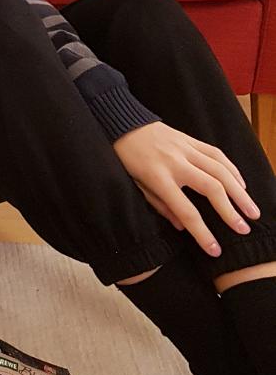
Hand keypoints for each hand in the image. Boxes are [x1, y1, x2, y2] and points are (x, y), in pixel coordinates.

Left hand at [113, 121, 258, 255]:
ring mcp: (185, 149)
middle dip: (230, 211)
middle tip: (244, 230)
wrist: (122, 124)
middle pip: (211, 188)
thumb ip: (160, 206)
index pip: (185, 211)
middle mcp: (175, 162)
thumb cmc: (127, 158)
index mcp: (158, 178)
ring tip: (251, 211)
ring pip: (220, 170)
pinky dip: (232, 170)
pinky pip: (217, 154)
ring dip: (239, 192)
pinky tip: (241, 185)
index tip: (215, 250)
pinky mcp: (190, 139)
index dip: (202, 233)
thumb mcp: (136, 185)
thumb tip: (183, 228)